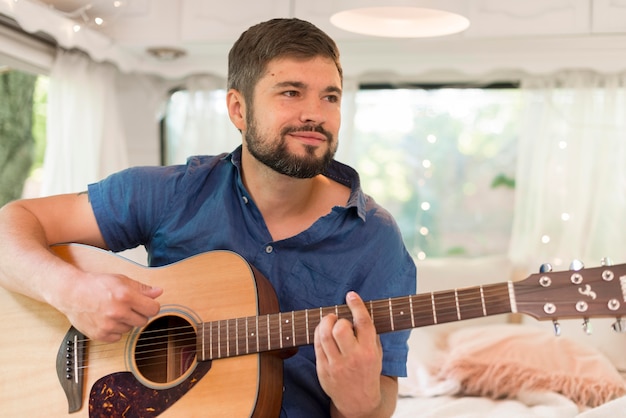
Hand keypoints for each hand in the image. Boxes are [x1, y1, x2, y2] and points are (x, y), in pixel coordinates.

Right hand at [58, 271, 161, 341]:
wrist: (71, 293)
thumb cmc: (97, 284)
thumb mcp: (122, 280)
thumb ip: (142, 288)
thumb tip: (159, 292)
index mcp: (126, 296)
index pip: (153, 309)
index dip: (151, 306)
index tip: (146, 304)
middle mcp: (118, 312)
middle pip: (143, 321)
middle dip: (138, 314)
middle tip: (127, 306)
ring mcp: (108, 325)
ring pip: (130, 329)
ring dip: (125, 322)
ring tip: (113, 311)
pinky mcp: (99, 335)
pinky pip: (117, 337)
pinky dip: (115, 330)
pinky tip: (107, 319)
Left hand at [314, 291, 383, 416]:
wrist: (358, 402)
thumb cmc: (368, 373)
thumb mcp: (377, 354)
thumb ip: (370, 334)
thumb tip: (359, 310)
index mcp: (369, 352)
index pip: (363, 323)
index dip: (357, 306)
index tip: (351, 295)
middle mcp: (353, 358)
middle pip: (340, 328)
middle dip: (339, 319)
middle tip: (340, 321)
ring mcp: (336, 365)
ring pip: (324, 335)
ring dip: (325, 323)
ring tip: (330, 322)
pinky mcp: (323, 369)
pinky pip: (316, 344)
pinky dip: (319, 333)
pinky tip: (323, 332)